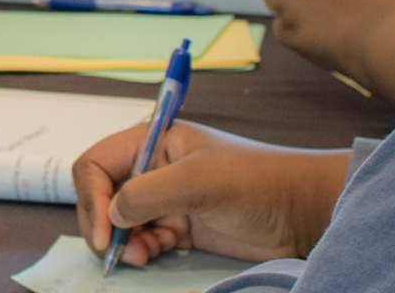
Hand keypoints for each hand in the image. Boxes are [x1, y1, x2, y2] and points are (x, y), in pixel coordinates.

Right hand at [73, 121, 348, 267]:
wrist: (301, 213)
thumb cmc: (258, 182)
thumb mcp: (198, 181)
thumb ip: (146, 193)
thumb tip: (112, 214)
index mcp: (157, 140)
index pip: (98, 162)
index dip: (93, 196)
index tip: (106, 230)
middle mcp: (157, 166)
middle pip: (104, 194)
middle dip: (105, 223)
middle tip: (116, 249)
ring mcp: (169, 197)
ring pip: (121, 221)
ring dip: (123, 241)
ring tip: (141, 255)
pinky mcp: (182, 225)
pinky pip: (144, 239)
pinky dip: (142, 250)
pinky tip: (154, 255)